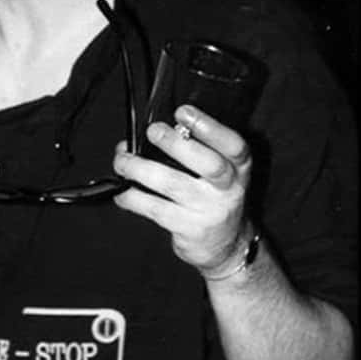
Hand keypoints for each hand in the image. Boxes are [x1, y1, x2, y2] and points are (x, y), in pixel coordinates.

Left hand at [112, 104, 253, 275]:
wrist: (225, 246)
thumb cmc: (215, 199)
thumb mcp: (222, 172)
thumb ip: (199, 149)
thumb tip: (160, 128)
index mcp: (238, 168)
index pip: (233, 145)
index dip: (210, 127)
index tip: (183, 113)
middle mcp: (229, 189)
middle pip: (209, 164)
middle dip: (177, 144)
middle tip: (153, 131)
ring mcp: (209, 211)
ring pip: (173, 185)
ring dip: (141, 169)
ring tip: (123, 161)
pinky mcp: (190, 230)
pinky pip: (156, 210)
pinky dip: (133, 198)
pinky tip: (122, 192)